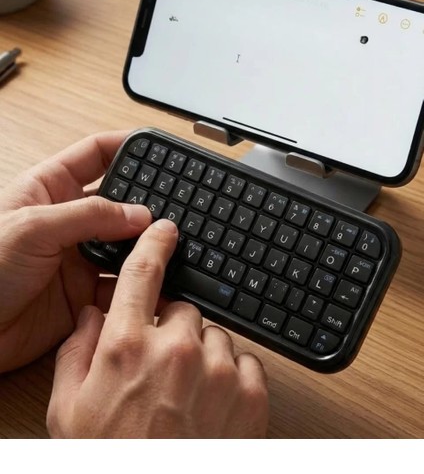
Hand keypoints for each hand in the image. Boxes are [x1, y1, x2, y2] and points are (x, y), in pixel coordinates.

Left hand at [0, 131, 151, 372]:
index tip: (159, 148)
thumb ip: (89, 216)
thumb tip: (139, 213)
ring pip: (127, 243)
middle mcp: (69, 220)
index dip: (127, 147)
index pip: (96, 154)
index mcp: (50, 188)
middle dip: (147, 200)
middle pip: (119, 200)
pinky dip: (143, 283)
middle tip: (176, 203)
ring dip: (148, 244)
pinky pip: (123, 284)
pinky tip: (159, 279)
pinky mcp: (84, 293)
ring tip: (173, 242)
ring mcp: (78, 256)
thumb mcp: (32, 228)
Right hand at [47, 219, 268, 437]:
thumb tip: (92, 316)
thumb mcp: (70, 409)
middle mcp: (175, 349)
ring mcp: (218, 370)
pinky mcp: (251, 393)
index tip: (165, 230)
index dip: (154, 244)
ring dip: (202, 356)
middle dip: (171, 329)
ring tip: (185, 395)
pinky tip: (212, 405)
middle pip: (182, 309)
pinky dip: (232, 376)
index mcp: (127, 346)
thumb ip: (77, 351)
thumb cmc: (112, 457)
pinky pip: (246, 361)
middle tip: (160, 368)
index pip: (142, 273)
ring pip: (214, 336)